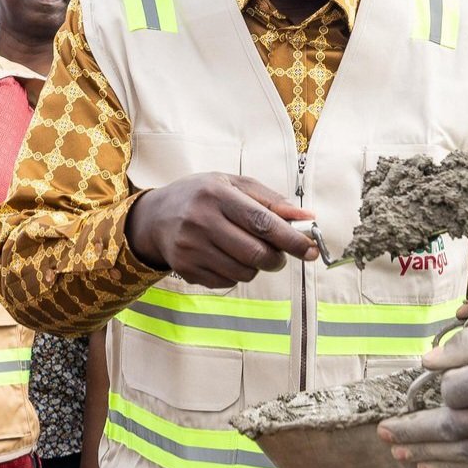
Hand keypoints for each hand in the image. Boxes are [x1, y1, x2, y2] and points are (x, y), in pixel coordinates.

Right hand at [126, 173, 317, 286]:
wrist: (155, 217)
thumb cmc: (203, 196)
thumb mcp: (233, 186)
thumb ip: (271, 201)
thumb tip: (306, 218)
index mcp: (216, 195)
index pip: (262, 222)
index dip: (291, 239)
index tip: (311, 249)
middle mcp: (201, 221)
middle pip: (255, 253)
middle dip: (277, 258)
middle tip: (279, 253)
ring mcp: (191, 248)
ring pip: (244, 272)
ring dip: (257, 267)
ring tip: (248, 251)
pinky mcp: (186, 269)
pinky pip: (227, 282)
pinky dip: (236, 274)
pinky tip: (226, 257)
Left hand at [377, 316, 467, 467]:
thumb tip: (427, 363)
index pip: (454, 392)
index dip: (441, 385)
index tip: (439, 376)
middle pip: (452, 429)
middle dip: (414, 432)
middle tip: (383, 432)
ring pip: (465, 453)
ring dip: (428, 455)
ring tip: (399, 454)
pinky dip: (455, 467)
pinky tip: (432, 467)